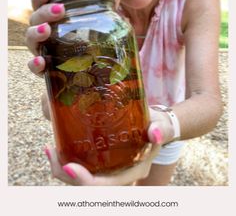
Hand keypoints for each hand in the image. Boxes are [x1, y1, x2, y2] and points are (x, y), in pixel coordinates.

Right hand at [26, 0, 123, 75]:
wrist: (86, 73)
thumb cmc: (86, 42)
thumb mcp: (98, 23)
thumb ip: (106, 6)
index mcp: (52, 18)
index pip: (40, 3)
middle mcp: (43, 32)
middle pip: (35, 18)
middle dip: (44, 12)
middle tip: (59, 10)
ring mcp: (42, 50)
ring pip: (30, 39)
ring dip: (35, 33)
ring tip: (45, 30)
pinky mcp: (44, 70)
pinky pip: (33, 67)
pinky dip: (35, 64)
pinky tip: (42, 61)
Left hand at [44, 113, 162, 185]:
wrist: (154, 126)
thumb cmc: (157, 126)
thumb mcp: (160, 126)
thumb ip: (160, 129)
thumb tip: (155, 132)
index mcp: (132, 171)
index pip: (106, 185)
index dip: (85, 181)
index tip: (68, 168)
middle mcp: (118, 175)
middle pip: (87, 187)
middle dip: (65, 175)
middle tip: (51, 152)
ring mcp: (108, 170)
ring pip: (80, 180)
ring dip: (61, 169)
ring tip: (50, 149)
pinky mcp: (101, 162)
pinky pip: (80, 169)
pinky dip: (65, 162)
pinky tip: (55, 148)